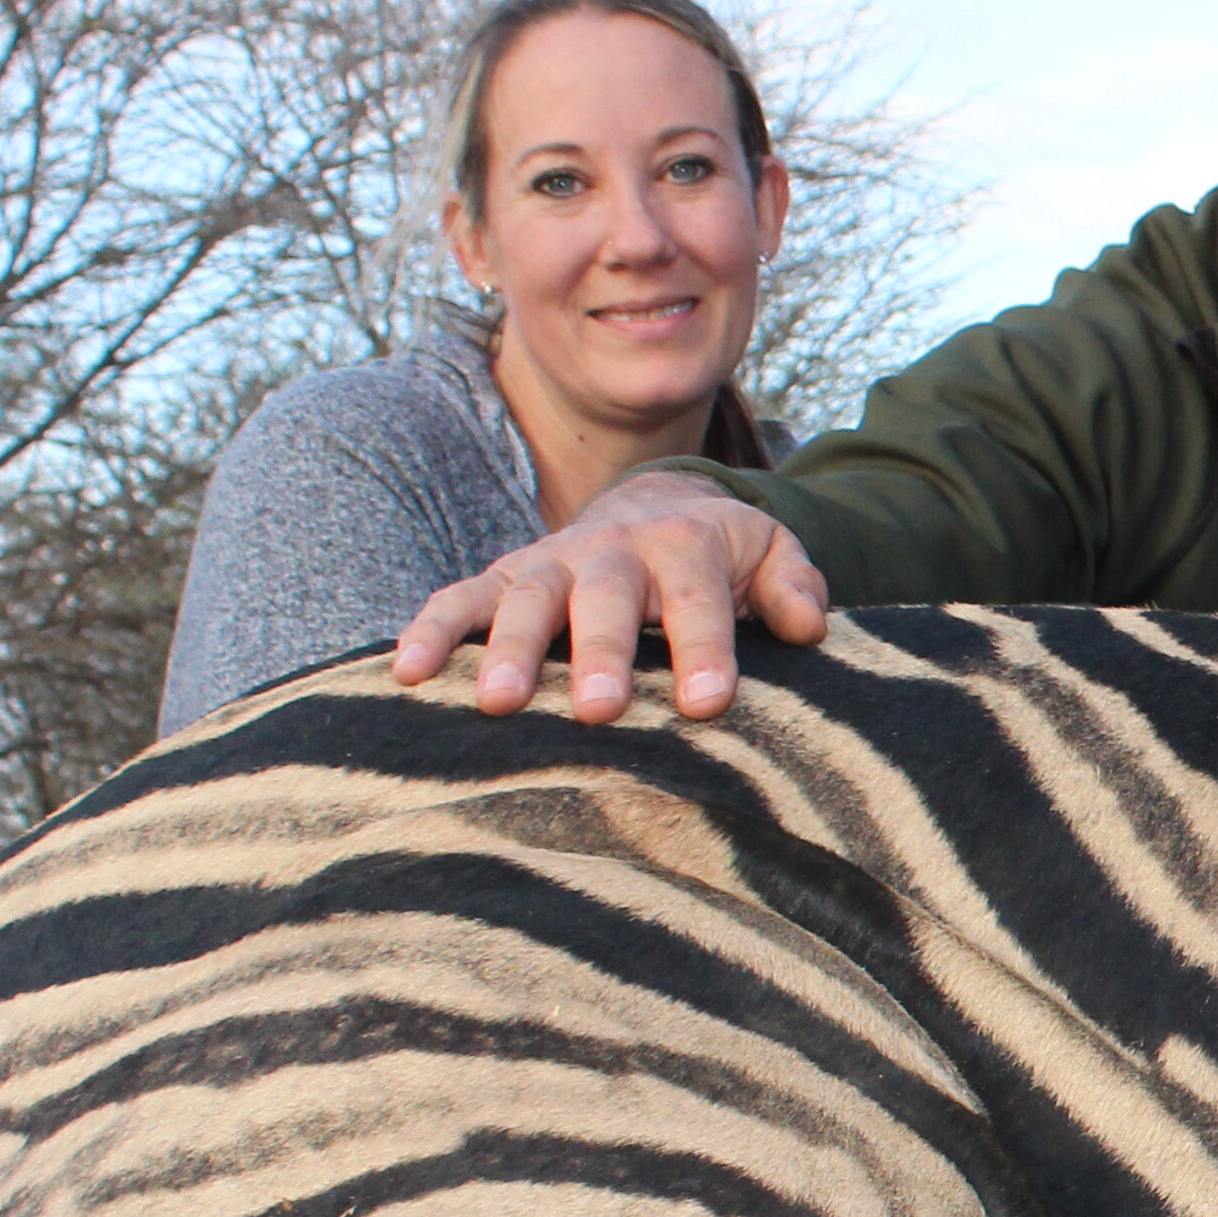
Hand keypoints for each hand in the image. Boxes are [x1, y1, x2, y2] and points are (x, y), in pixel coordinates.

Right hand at [389, 467, 833, 719]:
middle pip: (605, 600)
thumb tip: (808, 625)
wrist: (656, 507)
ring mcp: (549, 562)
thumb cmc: (719, 556)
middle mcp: (611, 549)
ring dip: (511, 651)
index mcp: (685, 545)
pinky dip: (432, 630)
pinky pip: (459, 600)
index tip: (706, 704)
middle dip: (600, 652)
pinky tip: (408, 673)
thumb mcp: (771, 554)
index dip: (704, 649)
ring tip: (500, 705)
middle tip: (599, 710)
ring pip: (526, 600)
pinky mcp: (501, 578)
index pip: (699, 600)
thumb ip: (792, 585)